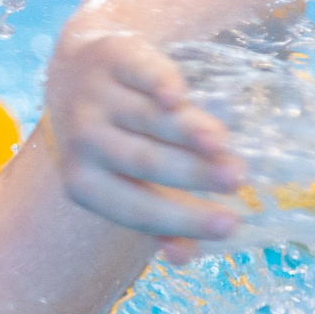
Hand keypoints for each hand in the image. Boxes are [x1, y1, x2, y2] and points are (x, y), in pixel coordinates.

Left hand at [43, 31, 246, 252]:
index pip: (135, 209)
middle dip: (193, 173)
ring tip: (227, 144)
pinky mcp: (111, 55)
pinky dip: (157, 84)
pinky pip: (137, 73)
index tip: (231, 225)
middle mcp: (83, 140)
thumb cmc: (113, 142)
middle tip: (239, 180)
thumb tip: (184, 257)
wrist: (75, 70)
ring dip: (187, 131)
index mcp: (84, 184)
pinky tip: (178, 96)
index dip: (183, 219)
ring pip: (146, 118)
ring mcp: (94, 96)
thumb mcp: (127, 183)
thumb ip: (157, 221)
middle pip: (143, 161)